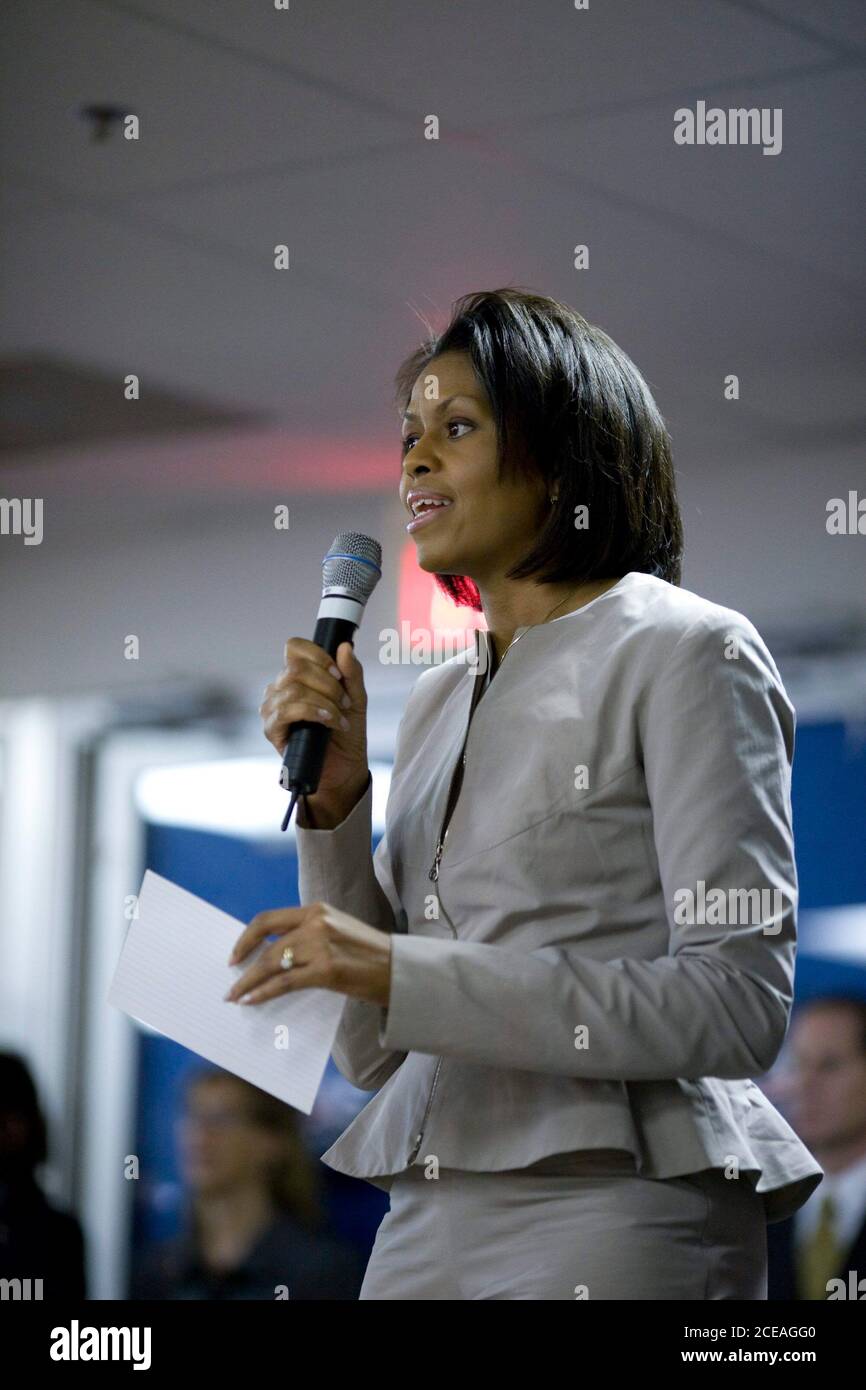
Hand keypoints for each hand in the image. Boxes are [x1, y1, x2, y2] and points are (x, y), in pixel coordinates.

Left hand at [224, 901, 391, 1007]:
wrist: (400, 970)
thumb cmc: (369, 956)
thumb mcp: (337, 933)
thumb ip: (308, 937)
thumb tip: (271, 957)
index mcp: (317, 910)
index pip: (268, 919)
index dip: (246, 937)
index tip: (235, 954)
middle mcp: (317, 922)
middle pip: (266, 942)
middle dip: (242, 962)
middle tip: (230, 980)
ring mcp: (321, 945)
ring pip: (271, 963)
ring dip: (248, 981)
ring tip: (236, 995)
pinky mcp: (326, 969)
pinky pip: (284, 982)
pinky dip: (263, 992)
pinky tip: (252, 1001)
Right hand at [260, 638, 369, 805]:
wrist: (344, 768)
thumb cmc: (346, 732)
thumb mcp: (356, 698)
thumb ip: (351, 673)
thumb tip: (345, 646)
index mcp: (296, 676)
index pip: (294, 647)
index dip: (317, 655)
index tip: (339, 674)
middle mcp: (279, 688)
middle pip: (296, 667)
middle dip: (328, 684)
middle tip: (344, 702)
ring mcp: (272, 708)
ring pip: (294, 689)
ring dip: (324, 702)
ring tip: (339, 717)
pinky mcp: (271, 729)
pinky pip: (287, 710)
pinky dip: (313, 712)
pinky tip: (328, 722)